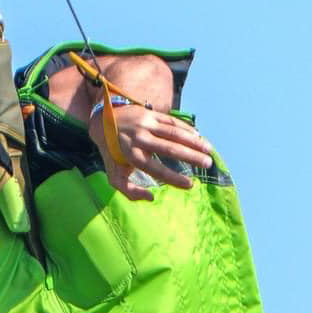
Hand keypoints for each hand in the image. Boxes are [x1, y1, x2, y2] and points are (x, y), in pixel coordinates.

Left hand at [89, 104, 214, 201]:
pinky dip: (186, 129)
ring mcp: (146, 125)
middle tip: (207, 164)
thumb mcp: (114, 175)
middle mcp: (139, 139)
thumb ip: (129, 191)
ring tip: (208, 150)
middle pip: (169, 149)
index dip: (173, 178)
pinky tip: (198, 136)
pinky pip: (172, 122)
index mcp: (131, 156)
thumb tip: (151, 198)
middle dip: (190, 157)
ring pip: (173, 133)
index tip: (190, 185)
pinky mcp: (151, 114)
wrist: (103, 122)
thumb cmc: (113, 154)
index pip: (156, 169)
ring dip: (193, 141)